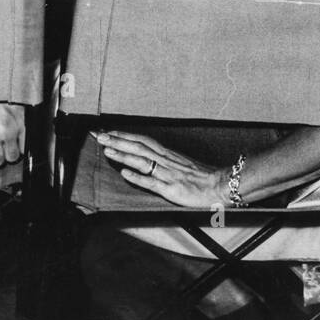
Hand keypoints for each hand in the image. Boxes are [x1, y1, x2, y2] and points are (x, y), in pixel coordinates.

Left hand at [96, 131, 228, 208]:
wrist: (220, 184)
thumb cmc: (202, 176)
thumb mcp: (181, 163)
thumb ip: (165, 161)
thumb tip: (149, 157)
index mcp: (168, 154)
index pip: (142, 140)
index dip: (124, 135)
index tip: (109, 131)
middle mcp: (165, 160)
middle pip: (138, 146)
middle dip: (117, 140)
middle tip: (99, 135)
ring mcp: (167, 174)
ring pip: (142, 160)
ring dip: (123, 154)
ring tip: (106, 149)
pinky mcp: (171, 188)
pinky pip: (152, 181)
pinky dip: (137, 176)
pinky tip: (124, 173)